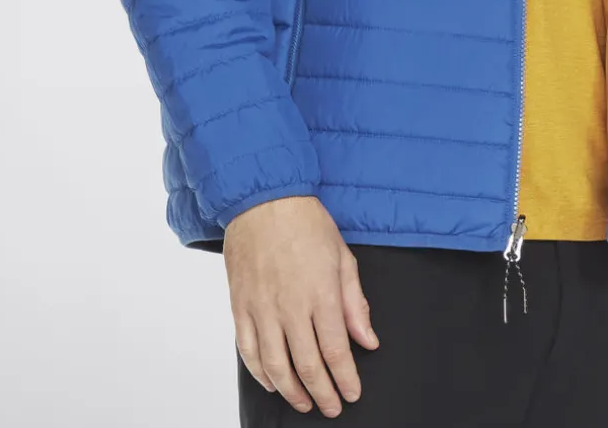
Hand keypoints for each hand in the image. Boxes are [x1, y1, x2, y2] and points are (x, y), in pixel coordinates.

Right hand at [225, 194, 378, 416]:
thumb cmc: (306, 223)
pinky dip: (260, 373)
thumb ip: (355, 303)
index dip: (345, 379)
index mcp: (321, 294)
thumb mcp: (342, 257)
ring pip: (275, 366)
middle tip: (332, 407)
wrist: (264, 200)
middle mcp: (290, 307)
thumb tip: (367, 340)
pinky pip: (248, 350)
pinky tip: (273, 382)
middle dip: (323, 393)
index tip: (352, 393)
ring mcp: (262, 308)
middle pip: (308, 365)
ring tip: (305, 402)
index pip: (336, 351)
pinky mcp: (240, 306)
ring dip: (292, 391)